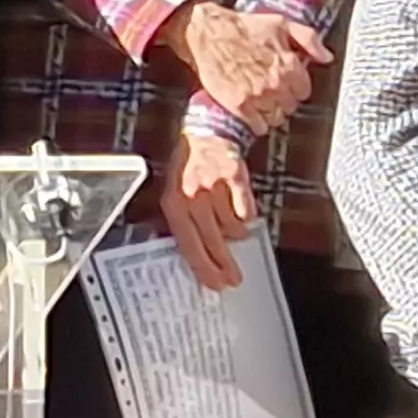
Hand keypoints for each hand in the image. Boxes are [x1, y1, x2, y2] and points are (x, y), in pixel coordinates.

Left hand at [160, 129, 255, 290]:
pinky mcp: (235, 179)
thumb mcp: (174, 192)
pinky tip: (241, 215)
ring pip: (231, 228)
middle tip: (233, 279)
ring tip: (235, 233)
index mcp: (173, 203)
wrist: (208, 132)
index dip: (202, 267)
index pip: (187, 244)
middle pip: (210, 242)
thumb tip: (194, 254)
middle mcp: (192, 197)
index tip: (214, 284)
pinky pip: (245, 211)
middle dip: (223, 264)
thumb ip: (182, 220)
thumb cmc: (189, 167)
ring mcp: (214, 188)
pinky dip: (245, 217)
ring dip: (234, 235)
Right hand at [164, 1, 330, 129]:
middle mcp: (276, 83)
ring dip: (270, 113)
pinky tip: (251, 113)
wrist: (208, 33)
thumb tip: (327, 57)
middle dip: (283, 100)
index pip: (304, 91)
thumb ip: (309, 40)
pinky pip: (257, 126)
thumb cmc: (244, 26)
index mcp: (289, 65)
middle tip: (271, 92)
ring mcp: (257, 96)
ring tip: (261, 103)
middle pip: (290, 107)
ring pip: (276, 118)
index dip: (295, 87)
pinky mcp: (238, 105)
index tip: (286, 84)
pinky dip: (256, 123)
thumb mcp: (281, 24)